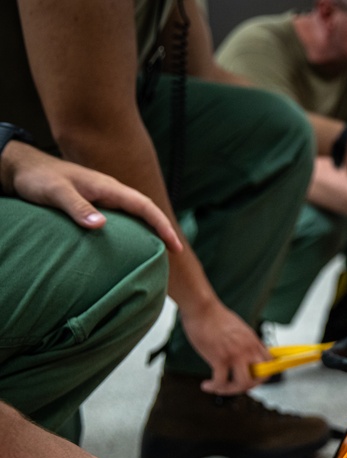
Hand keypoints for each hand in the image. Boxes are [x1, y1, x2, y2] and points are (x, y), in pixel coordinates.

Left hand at [1, 141, 181, 251]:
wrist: (23, 168)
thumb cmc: (38, 178)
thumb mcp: (56, 193)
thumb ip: (78, 207)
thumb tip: (101, 225)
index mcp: (108, 187)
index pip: (144, 206)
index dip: (162, 225)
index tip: (174, 245)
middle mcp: (111, 192)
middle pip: (146, 211)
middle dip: (163, 230)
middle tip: (175, 253)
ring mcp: (104, 198)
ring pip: (135, 215)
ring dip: (150, 230)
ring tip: (159, 251)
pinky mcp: (96, 204)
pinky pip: (123, 218)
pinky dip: (134, 230)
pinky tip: (132, 243)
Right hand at [179, 299, 270, 394]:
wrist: (202, 308)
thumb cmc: (215, 316)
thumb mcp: (239, 329)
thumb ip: (245, 343)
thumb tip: (244, 355)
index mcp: (254, 342)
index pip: (270, 363)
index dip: (262, 375)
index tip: (250, 378)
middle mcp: (248, 349)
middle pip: (260, 378)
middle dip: (248, 386)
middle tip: (234, 386)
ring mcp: (235, 354)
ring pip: (243, 383)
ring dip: (230, 390)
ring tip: (218, 388)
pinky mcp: (220, 358)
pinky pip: (221, 381)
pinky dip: (214, 387)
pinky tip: (206, 385)